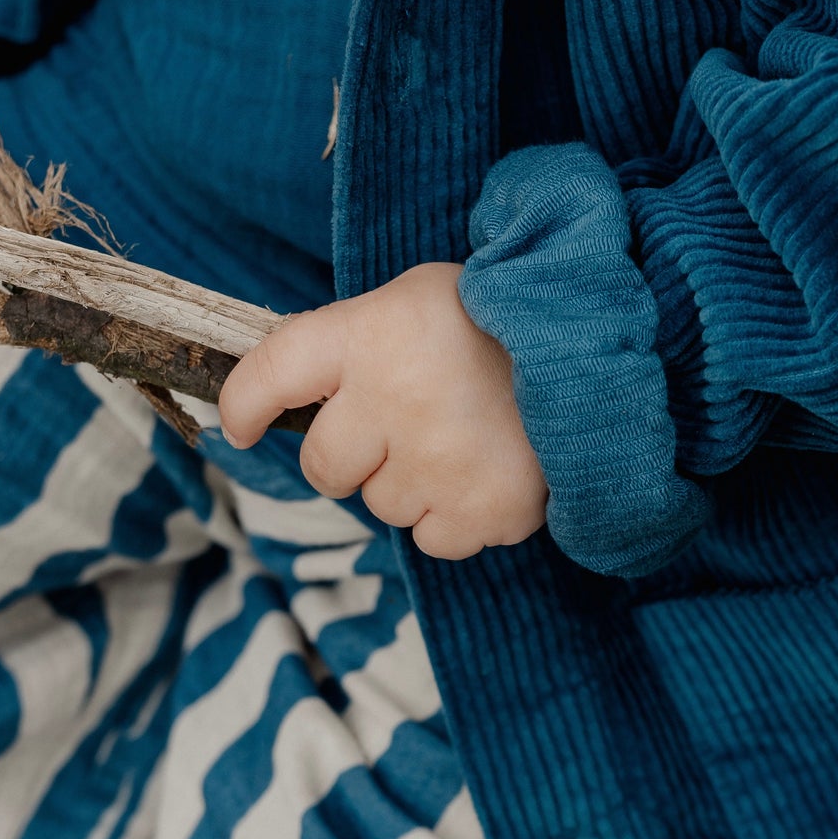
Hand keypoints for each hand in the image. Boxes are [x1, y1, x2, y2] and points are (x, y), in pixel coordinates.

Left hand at [218, 262, 548, 559]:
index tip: (237, 424)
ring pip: (382, 506)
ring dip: (411, 484)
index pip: (270, 375)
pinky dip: (455, 517)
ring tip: (464, 438)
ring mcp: (438, 462)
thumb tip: (285, 393)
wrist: (600, 350)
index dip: (242, 405)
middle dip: (348, 457)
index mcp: (371, 334)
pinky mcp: (482, 509)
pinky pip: (434, 540)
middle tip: (399, 427)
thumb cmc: (500, 320)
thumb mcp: (416, 298)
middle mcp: (394, 400)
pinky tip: (486, 471)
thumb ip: (354, 341)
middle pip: (322, 466)